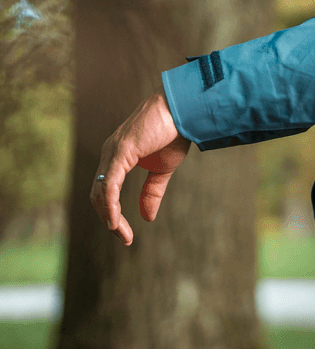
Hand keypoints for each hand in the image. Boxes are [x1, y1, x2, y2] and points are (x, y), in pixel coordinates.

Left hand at [90, 90, 190, 245]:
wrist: (183, 110)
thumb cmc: (174, 133)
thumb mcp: (163, 170)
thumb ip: (152, 192)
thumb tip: (146, 217)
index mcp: (117, 157)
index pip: (106, 192)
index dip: (112, 215)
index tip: (125, 235)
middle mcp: (109, 154)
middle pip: (98, 195)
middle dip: (109, 220)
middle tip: (125, 238)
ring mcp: (112, 152)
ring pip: (101, 192)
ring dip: (109, 217)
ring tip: (121, 234)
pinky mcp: (121, 151)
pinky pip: (110, 184)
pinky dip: (111, 205)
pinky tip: (114, 221)